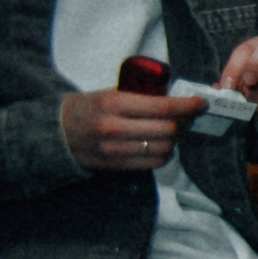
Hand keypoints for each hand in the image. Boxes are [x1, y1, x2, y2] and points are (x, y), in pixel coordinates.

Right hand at [59, 89, 206, 171]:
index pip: (162, 107)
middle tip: (189, 116)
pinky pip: (153, 162)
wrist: (56, 132)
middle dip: (185, 122)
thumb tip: (177, 99)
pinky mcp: (116, 165)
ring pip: (164, 148)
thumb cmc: (88, 108)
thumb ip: (140, 97)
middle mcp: (114, 127)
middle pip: (167, 129)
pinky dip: (165, 154)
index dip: (188, 106)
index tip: (201, 103)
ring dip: (176, 139)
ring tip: (175, 130)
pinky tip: (164, 145)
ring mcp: (115, 149)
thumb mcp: (109, 93)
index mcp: (114, 103)